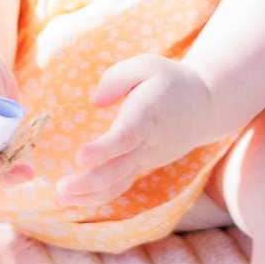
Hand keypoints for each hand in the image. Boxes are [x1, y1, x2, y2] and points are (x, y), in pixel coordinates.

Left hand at [54, 53, 226, 213]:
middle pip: (119, 168)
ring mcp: (146, 159)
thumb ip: (118, 78)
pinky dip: (99, 195)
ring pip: (119, 182)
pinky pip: (121, 184)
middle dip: (89, 181)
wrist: (204, 108)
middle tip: (60, 189)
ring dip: (90, 194)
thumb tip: (95, 101)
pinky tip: (75, 198)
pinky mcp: (143, 167)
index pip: (126, 136)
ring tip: (61, 196)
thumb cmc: (170, 82)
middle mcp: (148, 142)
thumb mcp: (148, 65)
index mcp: (148, 114)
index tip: (80, 155)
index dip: (104, 149)